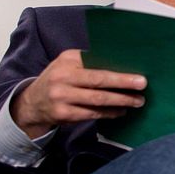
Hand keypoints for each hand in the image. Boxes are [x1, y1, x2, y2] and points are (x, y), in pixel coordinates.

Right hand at [12, 49, 146, 138]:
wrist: (31, 103)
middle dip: (123, 83)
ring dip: (121, 101)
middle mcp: (63, 77)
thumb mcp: (68, 65)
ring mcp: (62, 96)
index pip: (96, 62)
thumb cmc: (59, 80)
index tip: (138, 73)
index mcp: (67, 59)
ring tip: (138, 101)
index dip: (118, 70)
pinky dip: (110, 113)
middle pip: (99, 80)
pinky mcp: (63, 114)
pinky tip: (122, 111)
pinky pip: (93, 113)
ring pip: (98, 100)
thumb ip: (89, 63)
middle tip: (143, 85)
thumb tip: (123, 66)